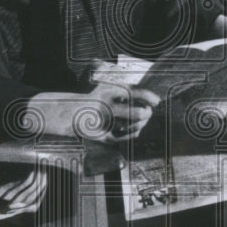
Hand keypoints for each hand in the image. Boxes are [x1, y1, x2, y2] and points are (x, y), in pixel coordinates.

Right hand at [25, 83, 161, 142]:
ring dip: (141, 124)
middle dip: (146, 114)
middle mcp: (104, 106)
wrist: (69, 113)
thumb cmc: (95, 99)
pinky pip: (125, 137)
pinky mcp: (101, 136)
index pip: (133, 92)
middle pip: (136, 113)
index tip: (157, 101)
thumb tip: (154, 101)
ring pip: (132, 127)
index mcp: (106, 91)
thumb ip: (128, 92)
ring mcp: (103, 123)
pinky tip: (135, 130)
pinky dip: (133, 134)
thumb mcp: (108, 89)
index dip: (148, 96)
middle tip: (148, 112)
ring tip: (142, 120)